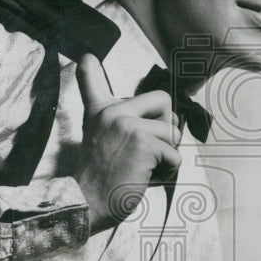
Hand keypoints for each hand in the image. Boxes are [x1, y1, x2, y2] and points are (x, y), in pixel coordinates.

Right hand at [75, 54, 180, 233]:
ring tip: (148, 167)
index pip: (88, 75)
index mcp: (99, 110)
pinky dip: (169, 169)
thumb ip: (120, 123)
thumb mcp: (100, 141)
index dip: (89, 65)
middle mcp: (112, 111)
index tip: (86, 57)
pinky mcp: (144, 143)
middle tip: (154, 144)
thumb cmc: (98, 180)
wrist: (87, 204)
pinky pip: (175, 154)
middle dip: (168, 124)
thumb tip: (169, 120)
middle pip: (162, 98)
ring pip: (172, 131)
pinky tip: (149, 176)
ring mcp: (128, 125)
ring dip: (168, 153)